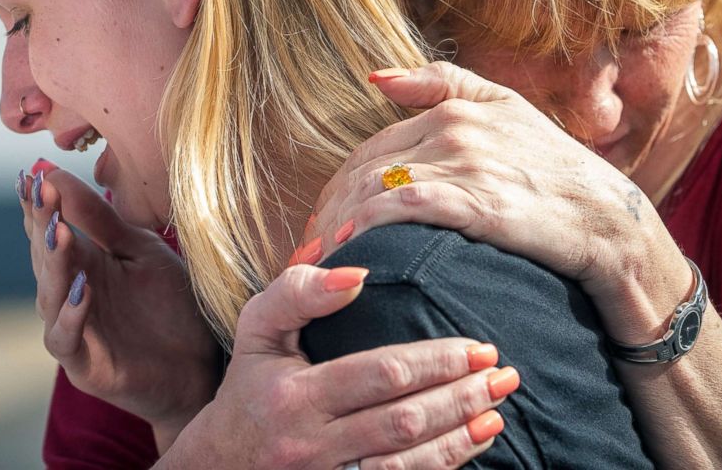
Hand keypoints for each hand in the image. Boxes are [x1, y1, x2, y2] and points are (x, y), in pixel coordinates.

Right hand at [17, 163, 221, 445]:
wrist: (199, 364)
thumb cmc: (170, 306)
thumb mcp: (142, 252)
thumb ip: (104, 221)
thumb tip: (57, 175)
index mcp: (83, 263)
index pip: (50, 229)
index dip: (39, 204)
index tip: (32, 174)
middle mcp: (68, 295)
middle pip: (45, 257)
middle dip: (42, 223)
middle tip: (41, 192)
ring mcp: (73, 329)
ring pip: (50, 295)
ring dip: (54, 263)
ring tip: (58, 232)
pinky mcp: (85, 363)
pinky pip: (66, 337)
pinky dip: (72, 314)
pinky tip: (83, 289)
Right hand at [160, 264, 514, 468]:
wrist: (218, 465)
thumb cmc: (249, 385)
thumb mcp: (257, 329)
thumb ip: (298, 291)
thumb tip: (356, 272)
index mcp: (294, 396)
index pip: (380, 375)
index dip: (436, 361)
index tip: (478, 347)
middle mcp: (312, 445)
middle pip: (403, 422)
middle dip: (460, 397)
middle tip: (503, 374)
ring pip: (407, 465)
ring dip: (460, 438)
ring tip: (498, 409)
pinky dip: (442, 466)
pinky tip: (473, 443)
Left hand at [302, 62, 687, 339]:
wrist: (609, 221)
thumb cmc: (558, 172)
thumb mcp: (508, 110)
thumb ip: (444, 85)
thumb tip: (375, 77)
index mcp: (454, 110)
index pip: (371, 148)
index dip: (338, 187)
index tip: (322, 222)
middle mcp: (455, 130)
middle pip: (364, 170)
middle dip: (328, 211)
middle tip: (309, 250)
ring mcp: (466, 164)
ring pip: (375, 188)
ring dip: (338, 225)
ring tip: (319, 261)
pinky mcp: (478, 201)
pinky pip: (403, 209)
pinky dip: (368, 226)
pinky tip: (350, 250)